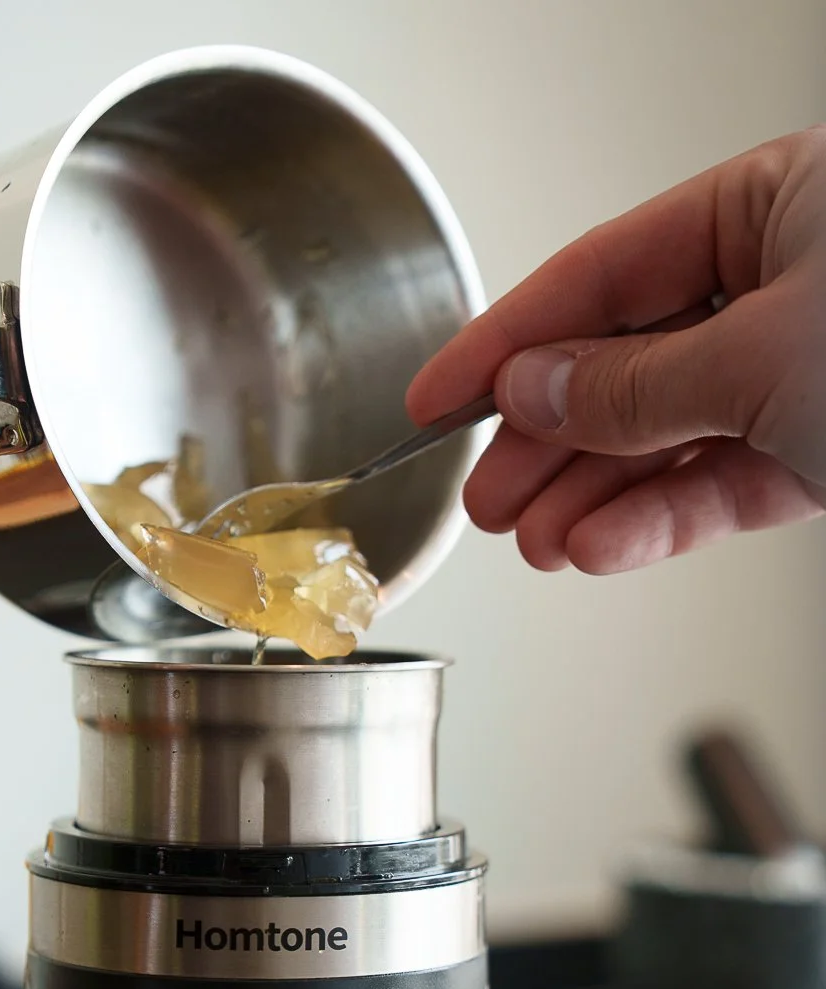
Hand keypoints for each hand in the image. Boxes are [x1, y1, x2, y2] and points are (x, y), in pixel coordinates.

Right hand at [407, 128, 825, 572]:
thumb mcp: (764, 354)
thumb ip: (636, 382)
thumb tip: (534, 391)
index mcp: (772, 208)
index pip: (599, 273)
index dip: (503, 342)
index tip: (434, 398)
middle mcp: (783, 287)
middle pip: (623, 365)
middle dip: (545, 444)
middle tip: (484, 495)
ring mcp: (804, 375)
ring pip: (668, 437)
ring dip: (590, 497)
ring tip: (532, 540)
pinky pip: (721, 484)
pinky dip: (655, 521)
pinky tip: (595, 546)